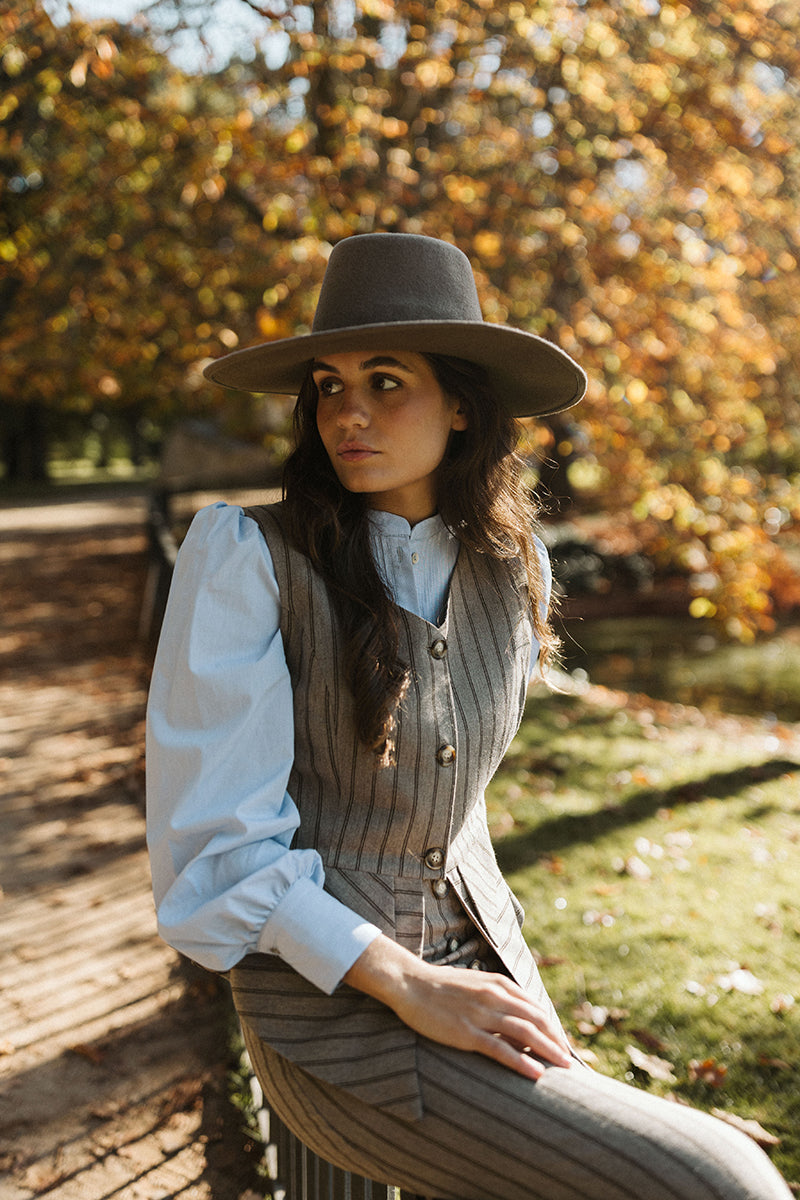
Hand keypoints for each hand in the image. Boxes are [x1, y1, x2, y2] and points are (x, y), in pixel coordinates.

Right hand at [343, 935, 572, 1079]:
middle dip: (557, 1041)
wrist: (410, 983)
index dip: (553, 1027)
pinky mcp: (466, 1032)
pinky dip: (520, 1062)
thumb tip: (515, 1018)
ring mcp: (481, 1014)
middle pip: (536, 1020)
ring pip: (524, 1033)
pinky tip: (534, 1074)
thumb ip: (496, 997)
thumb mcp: (475, 984)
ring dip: (548, 1051)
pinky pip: (500, 1048)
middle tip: (571, 1062)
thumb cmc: (441, 987)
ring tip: (563, 1068)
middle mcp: (495, 996)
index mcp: (498, 984)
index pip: (535, 1007)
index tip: (563, 1045)